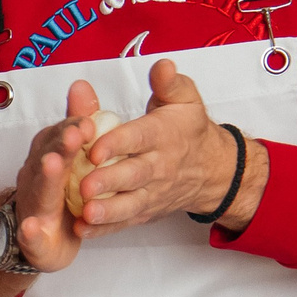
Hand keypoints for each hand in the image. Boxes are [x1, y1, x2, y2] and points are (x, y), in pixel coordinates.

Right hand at [9, 76, 100, 268]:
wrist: (38, 241)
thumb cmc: (59, 195)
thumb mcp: (69, 156)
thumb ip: (74, 124)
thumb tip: (81, 85)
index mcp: (47, 160)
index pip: (57, 138)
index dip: (71, 128)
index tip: (88, 120)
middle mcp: (36, 179)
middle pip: (46, 159)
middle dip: (58, 147)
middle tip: (73, 136)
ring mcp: (32, 207)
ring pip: (37, 191)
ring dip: (44, 179)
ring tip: (53, 165)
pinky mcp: (32, 239)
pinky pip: (29, 235)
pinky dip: (30, 232)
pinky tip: (31, 227)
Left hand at [72, 59, 267, 232]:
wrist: (213, 169)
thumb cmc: (188, 129)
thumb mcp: (186, 100)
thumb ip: (170, 84)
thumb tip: (161, 65)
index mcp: (163, 134)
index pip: (139, 138)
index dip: (117, 143)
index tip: (94, 148)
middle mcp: (159, 166)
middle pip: (133, 175)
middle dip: (109, 181)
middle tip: (84, 186)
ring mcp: (153, 192)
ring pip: (130, 203)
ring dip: (108, 211)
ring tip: (85, 213)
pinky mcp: (146, 210)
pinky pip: (126, 221)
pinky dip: (105, 229)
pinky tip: (82, 230)